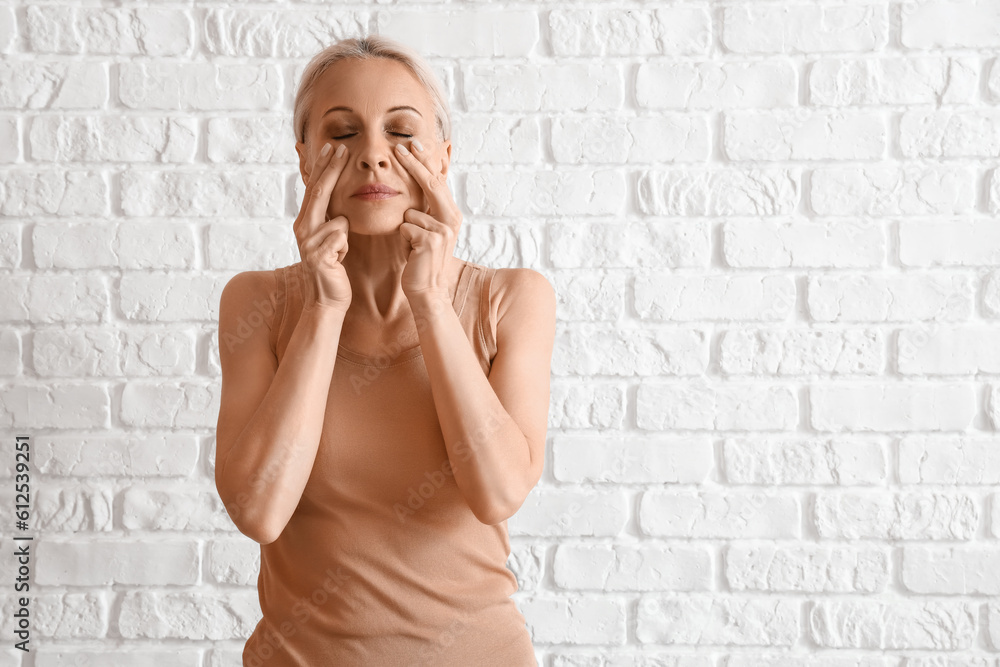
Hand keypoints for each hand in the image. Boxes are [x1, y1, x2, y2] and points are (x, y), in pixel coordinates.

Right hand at [293, 142, 351, 311]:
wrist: (327, 298)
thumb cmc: (334, 268)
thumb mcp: (333, 238)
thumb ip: (333, 219)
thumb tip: (341, 203)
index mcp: (305, 222)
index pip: (315, 189)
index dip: (324, 167)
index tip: (334, 147)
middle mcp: (302, 228)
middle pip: (319, 192)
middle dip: (331, 168)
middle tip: (342, 148)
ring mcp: (308, 241)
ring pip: (336, 219)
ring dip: (343, 235)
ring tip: (338, 254)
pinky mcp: (318, 254)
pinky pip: (341, 236)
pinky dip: (345, 248)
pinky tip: (338, 262)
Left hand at [393, 141, 461, 300]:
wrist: (428, 290)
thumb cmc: (421, 259)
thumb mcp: (427, 229)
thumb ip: (425, 208)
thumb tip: (419, 182)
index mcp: (452, 213)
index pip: (437, 181)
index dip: (424, 161)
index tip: (411, 143)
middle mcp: (452, 218)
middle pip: (430, 184)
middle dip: (414, 164)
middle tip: (399, 147)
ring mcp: (444, 229)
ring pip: (412, 212)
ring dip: (406, 228)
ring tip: (413, 246)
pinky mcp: (431, 240)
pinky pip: (406, 227)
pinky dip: (403, 238)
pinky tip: (411, 253)